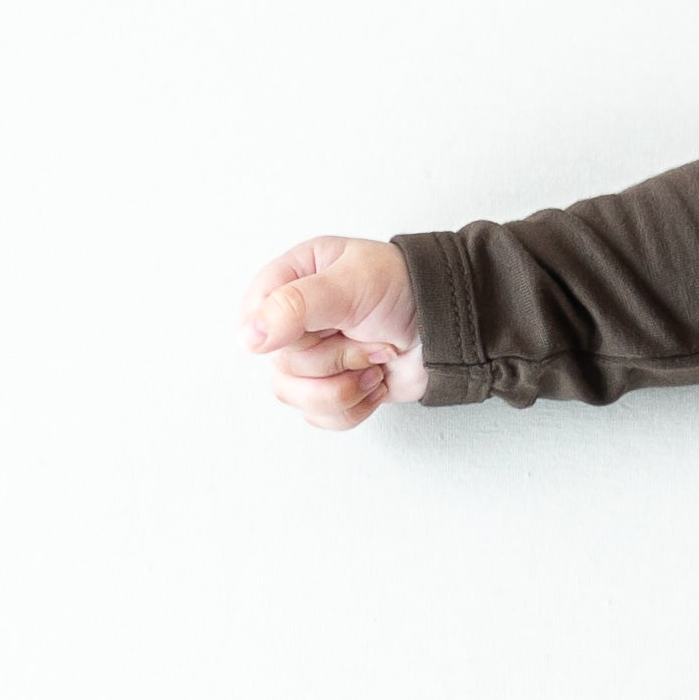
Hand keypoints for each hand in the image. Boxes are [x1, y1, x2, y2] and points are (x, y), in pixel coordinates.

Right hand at [242, 235, 422, 427]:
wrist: (449, 326)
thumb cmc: (404, 288)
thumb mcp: (349, 284)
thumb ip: (294, 306)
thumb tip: (249, 337)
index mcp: (290, 282)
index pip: (254, 318)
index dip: (283, 333)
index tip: (323, 327)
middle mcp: (294, 322)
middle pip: (279, 364)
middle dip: (334, 359)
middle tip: (370, 339)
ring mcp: (313, 359)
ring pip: (293, 396)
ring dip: (344, 387)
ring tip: (376, 362)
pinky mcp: (333, 389)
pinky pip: (320, 416)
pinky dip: (353, 407)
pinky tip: (375, 382)